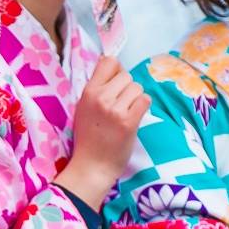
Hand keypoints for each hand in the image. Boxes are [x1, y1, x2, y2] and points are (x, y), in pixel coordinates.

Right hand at [58, 56, 149, 207]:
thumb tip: (115, 68)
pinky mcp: (128, 122)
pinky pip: (145, 100)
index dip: (117, 71)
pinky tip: (134, 117)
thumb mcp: (84, 108)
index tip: (116, 84)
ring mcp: (115, 110)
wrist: (92, 166)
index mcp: (88, 92)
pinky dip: (143, 107)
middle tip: (121, 105)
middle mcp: (101, 98)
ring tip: (126, 113)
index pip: (109, 62)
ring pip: (137, 88)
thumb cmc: (89, 138)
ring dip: (136, 99)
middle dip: (127, 89)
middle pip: (126, 76)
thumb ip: (97, 89)